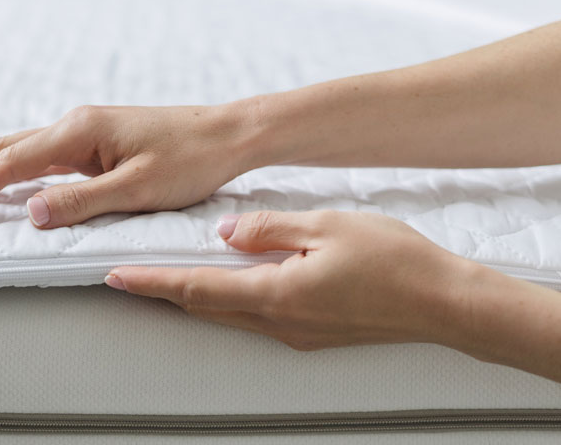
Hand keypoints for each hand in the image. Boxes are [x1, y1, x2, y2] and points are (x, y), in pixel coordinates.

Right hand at [0, 104, 251, 225]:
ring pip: (22, 150)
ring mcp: (86, 133)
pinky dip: (14, 171)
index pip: (13, 162)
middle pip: (5, 148)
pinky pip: (44, 158)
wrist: (227, 135)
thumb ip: (82, 202)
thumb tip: (30, 212)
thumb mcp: (138, 188)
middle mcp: (76, 126)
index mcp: (80, 131)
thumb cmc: (190, 160)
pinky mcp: (98, 144)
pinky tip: (5, 185)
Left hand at [105, 210, 475, 349]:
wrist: (443, 303)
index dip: (152, 283)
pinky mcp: (313, 334)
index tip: (117, 276)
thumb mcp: (325, 226)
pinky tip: (230, 284)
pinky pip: (257, 317)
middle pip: (206, 308)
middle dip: (164, 293)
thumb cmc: (394, 262)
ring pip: (229, 315)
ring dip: (195, 298)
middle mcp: (279, 322)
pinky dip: (230, 301)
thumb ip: (268, 229)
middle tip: (131, 277)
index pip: (196, 288)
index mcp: (276, 294)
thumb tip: (226, 234)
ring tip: (168, 279)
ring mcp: (296, 334)